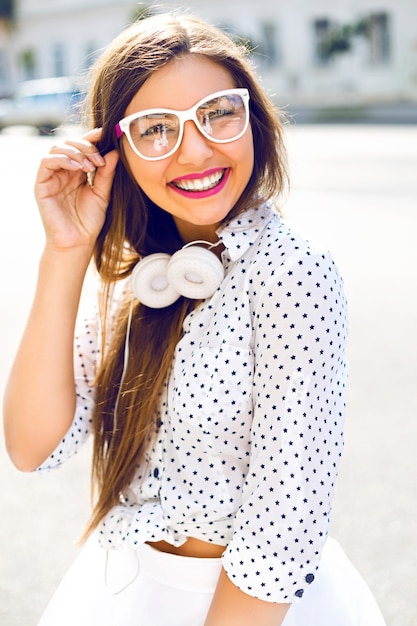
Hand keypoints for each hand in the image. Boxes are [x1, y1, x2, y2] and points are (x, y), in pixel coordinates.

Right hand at [34, 127, 118, 253]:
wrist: (78, 242)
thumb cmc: (89, 222)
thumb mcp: (103, 194)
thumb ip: (107, 173)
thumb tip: (115, 151)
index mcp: (77, 172)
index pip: (82, 147)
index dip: (92, 137)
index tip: (107, 134)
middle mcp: (63, 171)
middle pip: (69, 143)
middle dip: (86, 146)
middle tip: (99, 159)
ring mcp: (51, 177)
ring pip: (57, 149)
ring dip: (76, 152)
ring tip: (90, 166)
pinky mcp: (41, 184)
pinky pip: (47, 162)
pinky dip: (62, 159)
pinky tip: (77, 168)